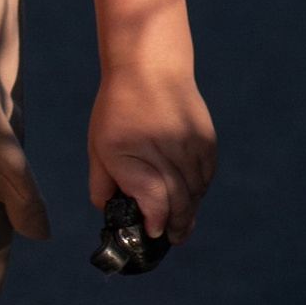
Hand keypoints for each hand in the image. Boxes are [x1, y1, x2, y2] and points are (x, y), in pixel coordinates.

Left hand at [87, 56, 215, 248]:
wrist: (149, 66)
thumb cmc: (118, 108)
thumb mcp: (99, 144)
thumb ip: (102, 182)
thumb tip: (107, 212)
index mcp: (130, 152)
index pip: (153, 201)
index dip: (155, 221)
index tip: (154, 232)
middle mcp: (163, 149)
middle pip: (178, 200)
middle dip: (176, 225)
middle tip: (173, 238)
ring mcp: (188, 143)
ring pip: (195, 190)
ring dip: (190, 209)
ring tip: (182, 223)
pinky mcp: (205, 137)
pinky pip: (206, 174)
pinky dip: (199, 188)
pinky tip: (191, 195)